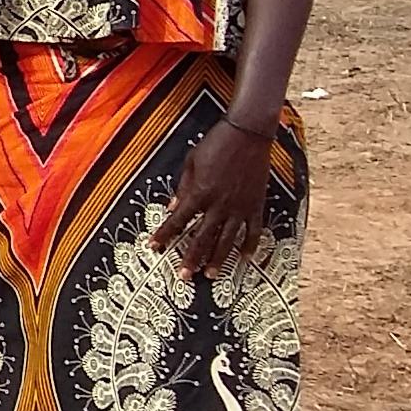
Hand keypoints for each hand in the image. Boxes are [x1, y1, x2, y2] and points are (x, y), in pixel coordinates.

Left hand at [154, 117, 274, 276]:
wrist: (248, 134)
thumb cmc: (215, 144)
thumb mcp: (191, 163)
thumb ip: (182, 187)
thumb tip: (172, 207)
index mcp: (199, 192)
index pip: (178, 220)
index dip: (165, 235)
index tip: (154, 247)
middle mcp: (219, 204)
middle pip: (202, 237)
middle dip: (191, 258)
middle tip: (184, 276)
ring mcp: (239, 206)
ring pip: (227, 239)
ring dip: (218, 259)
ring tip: (210, 275)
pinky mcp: (256, 204)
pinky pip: (254, 230)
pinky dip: (250, 245)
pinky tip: (245, 259)